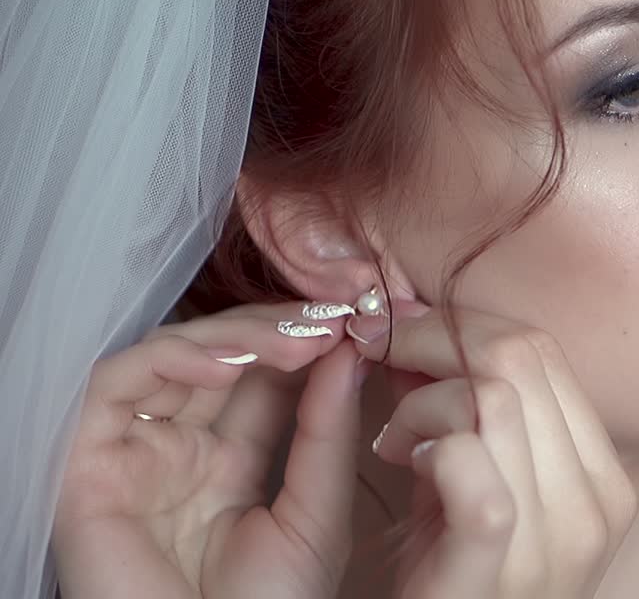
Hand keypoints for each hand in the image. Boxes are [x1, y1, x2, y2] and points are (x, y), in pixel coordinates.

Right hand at [53, 303, 363, 598]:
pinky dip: (169, 360)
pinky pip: (116, 385)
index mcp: (230, 462)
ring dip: (236, 336)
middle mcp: (178, 449)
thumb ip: (327, 435)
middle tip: (332, 318)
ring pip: (171, 358)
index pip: (262, 379)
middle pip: (219, 358)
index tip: (356, 318)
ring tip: (298, 341)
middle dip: (276, 330)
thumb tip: (348, 353)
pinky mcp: (87, 462)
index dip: (304, 343)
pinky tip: (228, 364)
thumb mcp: (316, 514)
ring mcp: (134, 453)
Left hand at [352, 304, 637, 598]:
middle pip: (521, 357)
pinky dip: (428, 441)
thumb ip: (464, 414)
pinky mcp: (503, 562)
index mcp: (603, 475)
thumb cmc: (454, 580)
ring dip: (422, 397)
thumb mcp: (476, 487)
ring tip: (394, 438)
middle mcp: (597, 501)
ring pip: (493, 395)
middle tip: (379, 355)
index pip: (544, 350)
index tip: (403, 330)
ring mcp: (559, 535)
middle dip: (432, 339)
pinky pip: (473, 463)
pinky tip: (404, 463)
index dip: (463, 323)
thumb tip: (418, 326)